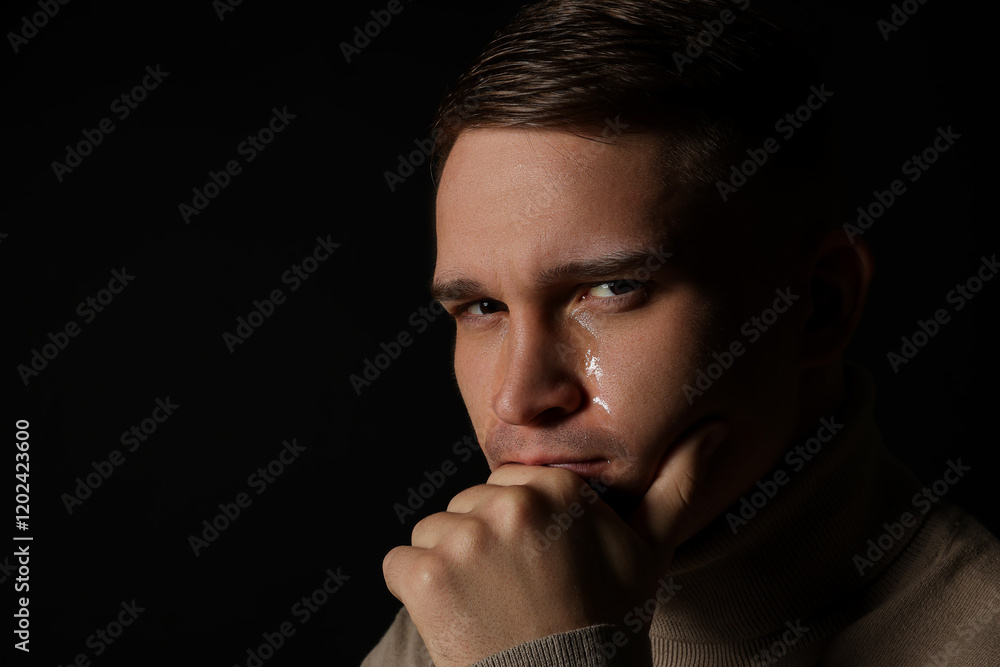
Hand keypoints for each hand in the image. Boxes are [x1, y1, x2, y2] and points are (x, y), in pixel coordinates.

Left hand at [382, 421, 727, 666]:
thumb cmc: (607, 621)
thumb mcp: (649, 551)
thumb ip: (678, 483)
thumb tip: (718, 428)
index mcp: (557, 487)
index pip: (509, 485)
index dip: (521, 528)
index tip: (542, 566)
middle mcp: (507, 503)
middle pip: (468, 506)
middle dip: (482, 543)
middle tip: (517, 591)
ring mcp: (462, 538)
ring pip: (433, 532)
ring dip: (448, 567)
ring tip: (490, 606)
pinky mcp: (423, 574)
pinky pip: (399, 564)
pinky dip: (416, 590)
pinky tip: (456, 618)